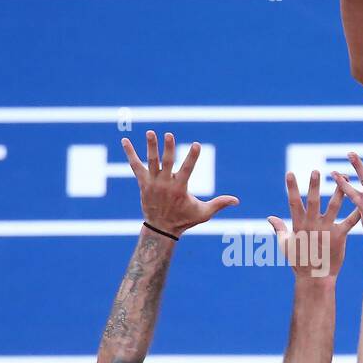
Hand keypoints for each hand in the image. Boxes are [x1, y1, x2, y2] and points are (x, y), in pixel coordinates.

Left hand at [122, 130, 238, 235]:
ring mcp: (152, 182)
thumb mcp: (203, 214)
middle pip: (166, 163)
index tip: (197, 145)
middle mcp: (165, 184)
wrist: (161, 229)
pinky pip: (135, 166)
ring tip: (150, 132)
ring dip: (150, 147)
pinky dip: (130, 154)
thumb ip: (219, 204)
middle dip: (168, 148)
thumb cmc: (184, 220)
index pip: (187, 170)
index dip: (192, 157)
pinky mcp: (143, 182)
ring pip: (151, 162)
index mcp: (180, 189)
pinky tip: (125, 141)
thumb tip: (237, 200)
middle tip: (168, 134)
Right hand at [268, 170, 360, 279]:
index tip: (290, 173)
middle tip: (316, 171)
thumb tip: (270, 217)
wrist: (315, 279)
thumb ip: (279, 229)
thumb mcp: (286, 245)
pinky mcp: (340, 236)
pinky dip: (357, 211)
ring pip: (333, 206)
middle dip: (314, 186)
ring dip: (338, 191)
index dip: (291, 188)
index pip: (293, 203)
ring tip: (343, 177)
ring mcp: (326, 230)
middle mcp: (312, 225)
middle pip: (313, 201)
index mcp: (299, 225)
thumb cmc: (299, 262)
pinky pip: (350, 221)